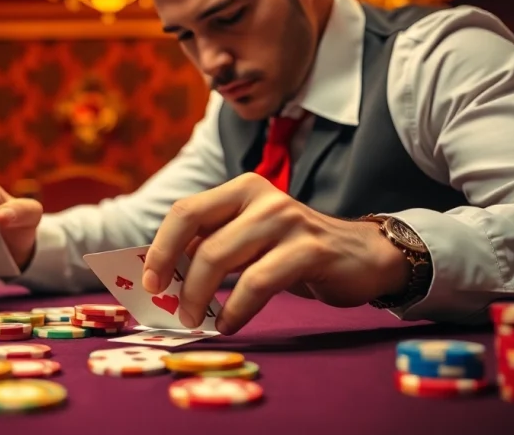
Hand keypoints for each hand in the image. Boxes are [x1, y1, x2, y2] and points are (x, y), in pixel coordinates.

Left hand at [140, 173, 409, 334]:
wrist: (363, 255)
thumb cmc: (293, 251)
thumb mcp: (250, 240)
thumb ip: (213, 246)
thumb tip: (163, 276)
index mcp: (241, 189)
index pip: (185, 211)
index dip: (160, 248)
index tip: (149, 282)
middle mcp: (262, 197)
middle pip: (200, 238)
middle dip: (178, 279)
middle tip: (173, 311)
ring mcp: (286, 220)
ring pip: (222, 258)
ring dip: (202, 297)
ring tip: (198, 322)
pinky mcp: (309, 250)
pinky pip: (257, 282)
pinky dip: (237, 310)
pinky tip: (230, 325)